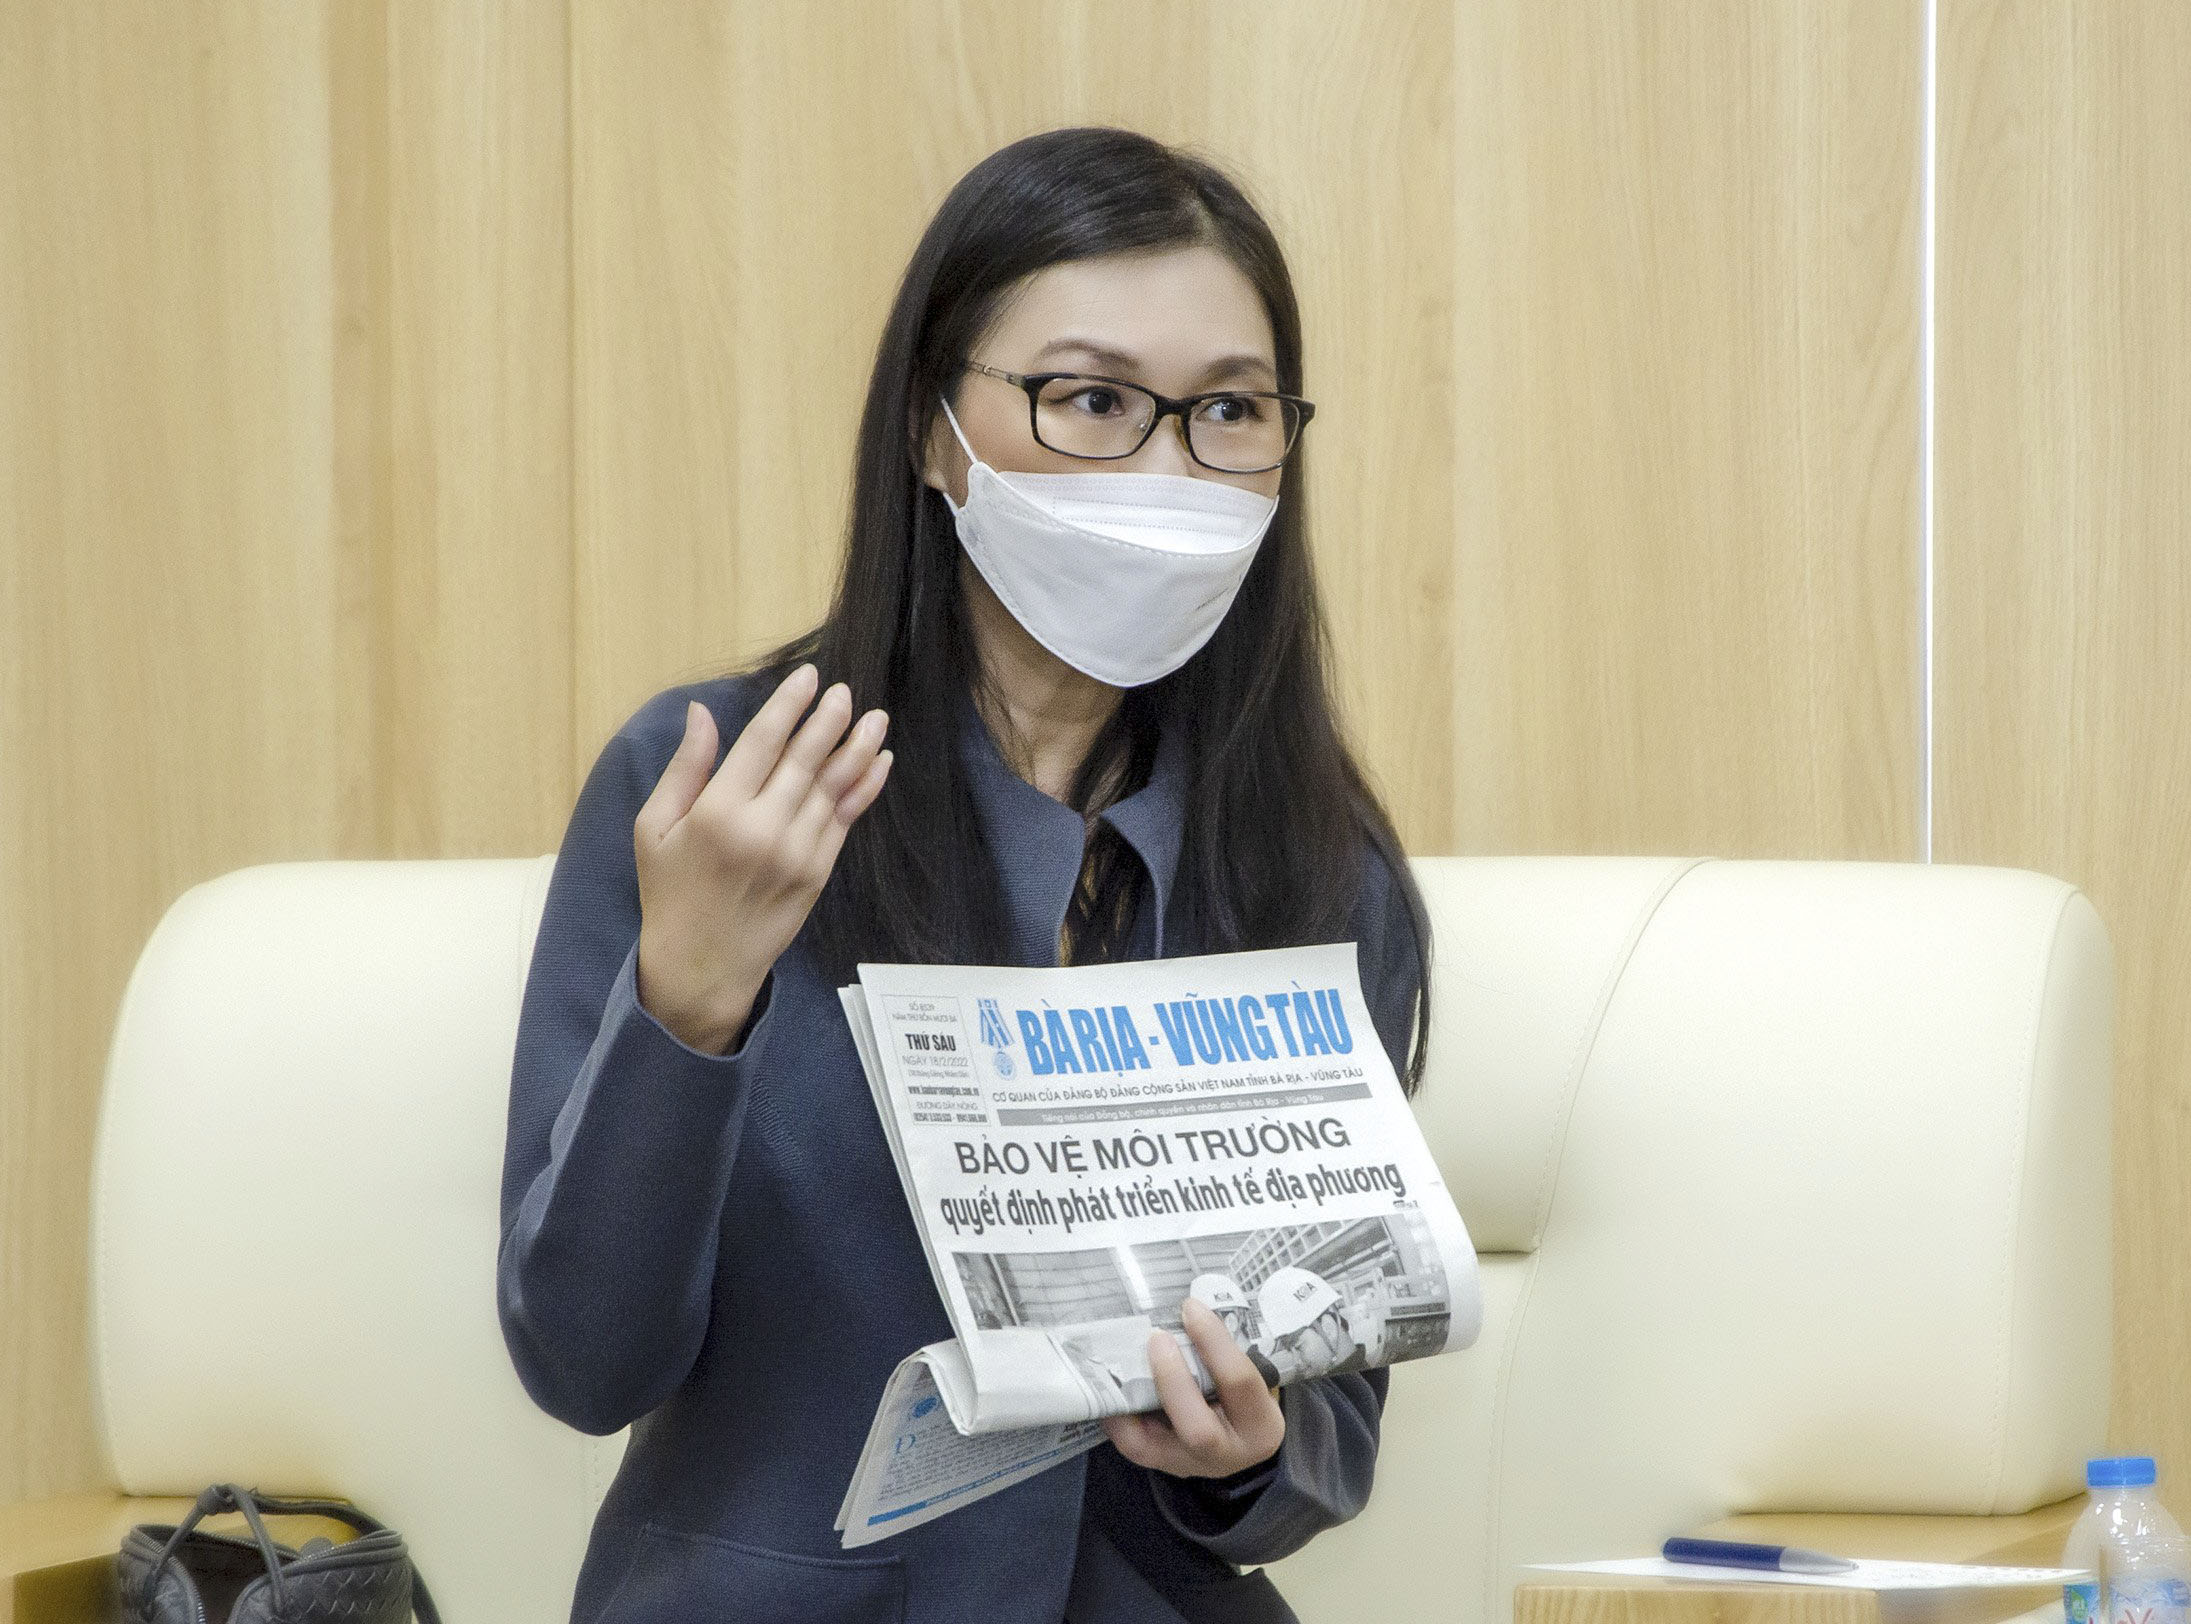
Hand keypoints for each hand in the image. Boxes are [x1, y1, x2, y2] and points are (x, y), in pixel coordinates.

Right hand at [632, 665, 891, 1053]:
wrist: (703, 965)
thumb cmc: (670, 892)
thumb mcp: (655, 828)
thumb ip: (685, 768)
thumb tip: (702, 712)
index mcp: (718, 812)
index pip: (763, 742)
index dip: (789, 705)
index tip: (808, 677)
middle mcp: (764, 828)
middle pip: (806, 759)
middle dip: (829, 719)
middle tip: (846, 690)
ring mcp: (797, 852)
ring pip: (833, 786)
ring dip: (857, 747)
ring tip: (876, 716)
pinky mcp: (818, 873)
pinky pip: (846, 819)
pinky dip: (864, 787)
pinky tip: (878, 761)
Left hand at [1100, 1297, 1284, 1478]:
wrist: (1241, 1440)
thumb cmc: (1244, 1396)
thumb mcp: (1249, 1376)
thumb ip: (1221, 1354)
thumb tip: (1184, 1312)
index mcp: (1260, 1426)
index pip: (1239, 1383)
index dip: (1213, 1342)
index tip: (1191, 1308)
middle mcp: (1228, 1455)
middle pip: (1198, 1430)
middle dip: (1172, 1380)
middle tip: (1156, 1337)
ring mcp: (1190, 1467)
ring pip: (1151, 1447)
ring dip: (1131, 1402)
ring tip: (1120, 1364)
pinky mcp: (1161, 1466)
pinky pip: (1132, 1445)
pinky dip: (1117, 1416)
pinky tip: (1111, 1388)